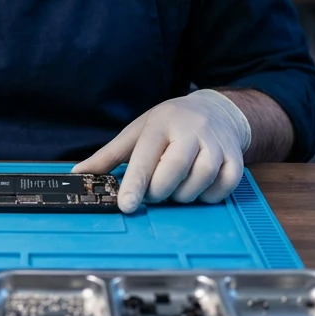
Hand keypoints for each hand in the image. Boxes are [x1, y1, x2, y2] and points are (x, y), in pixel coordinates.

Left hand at [72, 89, 251, 211]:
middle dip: (159, 190)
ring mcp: (216, 143)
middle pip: (174, 169)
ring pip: (200, 179)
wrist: (216, 110)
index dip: (135, 183)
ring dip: (183, 194)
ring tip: (175, 187)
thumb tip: (79, 173)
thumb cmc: (170, 124)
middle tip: (153, 191)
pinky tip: (198, 188)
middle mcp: (191, 131)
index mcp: (161, 124)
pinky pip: (224, 185)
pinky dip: (209, 195)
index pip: (145, 155)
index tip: (127, 205)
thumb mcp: (137, 132)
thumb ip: (108, 156)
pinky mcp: (234, 157)